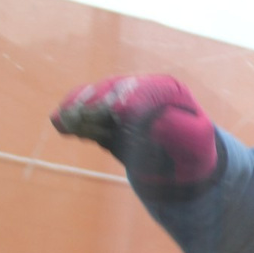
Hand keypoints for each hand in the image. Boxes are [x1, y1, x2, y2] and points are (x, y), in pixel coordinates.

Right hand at [51, 75, 221, 190]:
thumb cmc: (192, 151)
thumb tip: (156, 121)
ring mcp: (121, 99)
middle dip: (98, 101)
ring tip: (65, 120)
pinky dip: (73, 117)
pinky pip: (87, 111)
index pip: (148, 90)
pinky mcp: (106, 115)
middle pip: (116, 90)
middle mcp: (143, 89)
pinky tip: (59, 124)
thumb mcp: (194, 141)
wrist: (182, 164)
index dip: (131, 99)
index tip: (117, 111)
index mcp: (169, 90)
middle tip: (83, 115)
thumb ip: (178, 129)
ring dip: (79, 108)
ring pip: (97, 98)